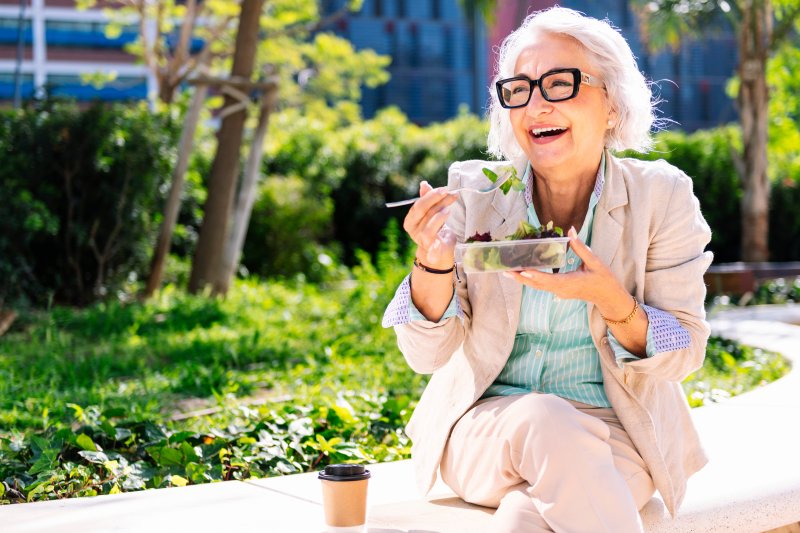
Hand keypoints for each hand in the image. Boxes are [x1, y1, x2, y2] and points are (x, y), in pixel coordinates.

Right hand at [403, 181, 457, 267]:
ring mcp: (420, 239)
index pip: (418, 205)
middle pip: (422, 210)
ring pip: (429, 221)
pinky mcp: (430, 248)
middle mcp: (412, 230)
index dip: (430, 195)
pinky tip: (448, 213)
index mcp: (410, 221)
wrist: (439, 252)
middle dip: (436, 199)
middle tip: (449, 192)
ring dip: (440, 211)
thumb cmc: (436, 230)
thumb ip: (427, 199)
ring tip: (450, 205)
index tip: (443, 189)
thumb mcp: (432, 213)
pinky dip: (439, 223)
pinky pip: (432, 235)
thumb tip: (423, 183)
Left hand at [503, 227, 629, 310]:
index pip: (550, 280)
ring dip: (523, 280)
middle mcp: (562, 290)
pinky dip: (532, 281)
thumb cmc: (604, 279)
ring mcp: (560, 293)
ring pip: (538, 287)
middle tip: (505, 271)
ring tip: (508, 272)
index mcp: (571, 282)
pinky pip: (542, 287)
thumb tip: (571, 231)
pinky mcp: (560, 292)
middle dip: (522, 278)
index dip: (536, 276)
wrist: (608, 297)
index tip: (523, 271)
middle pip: (538, 285)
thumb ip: (581, 247)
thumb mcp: (595, 262)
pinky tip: (522, 274)